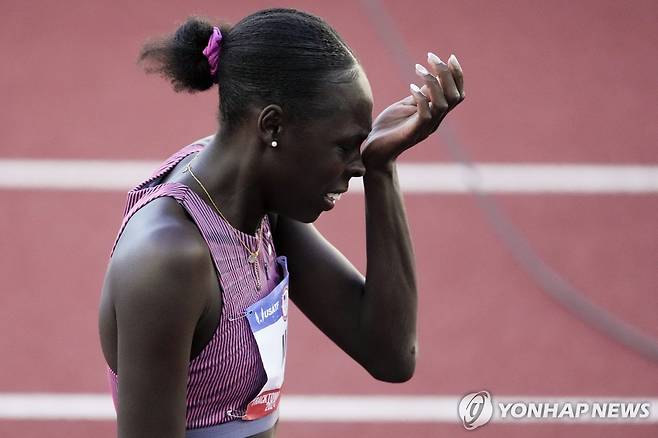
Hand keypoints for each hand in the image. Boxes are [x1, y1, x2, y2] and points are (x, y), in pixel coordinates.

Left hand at [360, 52, 464, 170]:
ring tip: (418, 68)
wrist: (375, 153)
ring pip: (443, 103)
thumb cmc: (389, 128)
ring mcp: (426, 127)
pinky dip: (421, 98)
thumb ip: (421, 94)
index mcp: (436, 113)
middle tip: (431, 57)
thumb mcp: (407, 106)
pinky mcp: (413, 132)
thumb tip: (431, 77)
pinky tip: (410, 87)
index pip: (457, 93)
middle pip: (454, 96)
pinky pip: (425, 114)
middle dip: (446, 73)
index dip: (457, 75)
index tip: (450, 56)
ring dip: (433, 82)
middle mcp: (435, 120)